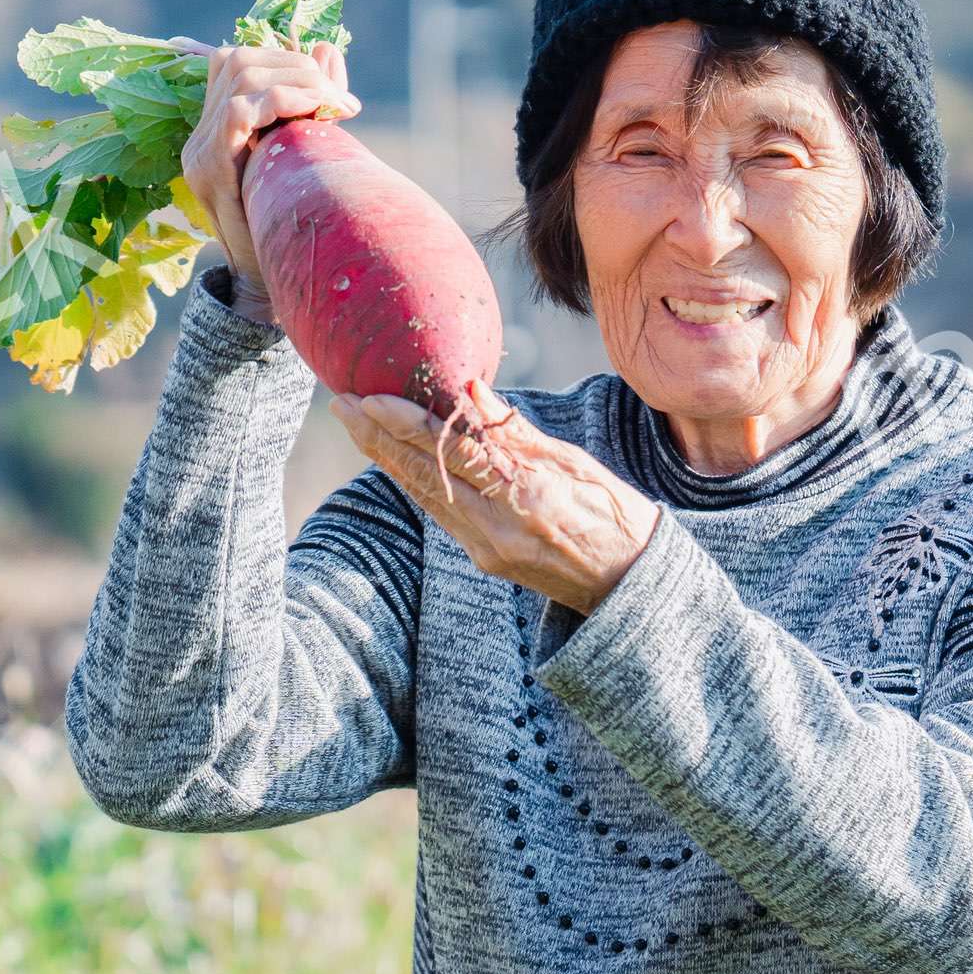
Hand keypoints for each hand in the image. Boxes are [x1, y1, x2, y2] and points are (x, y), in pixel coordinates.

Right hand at [175, 38, 358, 284]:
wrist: (268, 289)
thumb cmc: (290, 226)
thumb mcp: (304, 154)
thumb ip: (311, 102)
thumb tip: (328, 48)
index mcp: (216, 132)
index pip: (235, 62)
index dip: (285, 58)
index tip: (333, 85)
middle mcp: (201, 138)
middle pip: (237, 58)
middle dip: (297, 65)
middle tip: (340, 98)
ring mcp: (200, 153)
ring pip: (239, 73)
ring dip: (296, 79)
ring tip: (334, 104)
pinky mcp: (210, 170)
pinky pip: (240, 110)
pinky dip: (283, 100)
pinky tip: (318, 114)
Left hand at [330, 389, 659, 614]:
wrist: (630, 586)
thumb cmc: (614, 515)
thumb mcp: (574, 462)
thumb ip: (516, 431)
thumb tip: (470, 387)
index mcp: (527, 494)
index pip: (454, 450)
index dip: (408, 423)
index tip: (372, 396)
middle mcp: (498, 526)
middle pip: (424, 475)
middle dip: (378, 437)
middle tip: (342, 403)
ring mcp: (487, 548)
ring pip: (423, 495)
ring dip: (386, 458)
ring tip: (356, 424)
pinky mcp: (484, 559)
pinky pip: (439, 513)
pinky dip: (413, 482)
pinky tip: (394, 459)